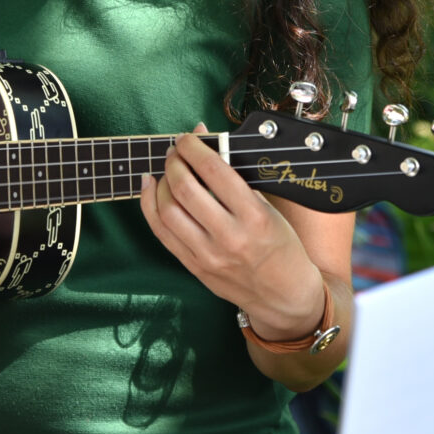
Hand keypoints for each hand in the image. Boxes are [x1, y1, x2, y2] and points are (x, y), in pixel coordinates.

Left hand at [139, 125, 327, 340]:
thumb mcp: (269, 209)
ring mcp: (207, 255)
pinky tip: (150, 188)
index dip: (194, 148)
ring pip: (167, 210)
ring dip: (161, 182)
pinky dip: (149, 205)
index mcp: (254, 217)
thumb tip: (207, 146)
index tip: (188, 137)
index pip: (214, 171)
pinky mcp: (193, 267)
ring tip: (167, 169)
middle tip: (175, 151)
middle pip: (185, 189)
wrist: (283, 296)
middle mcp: (228, 237)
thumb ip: (237, 181)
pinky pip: (161, 232)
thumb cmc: (282, 247)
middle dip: (174, 161)